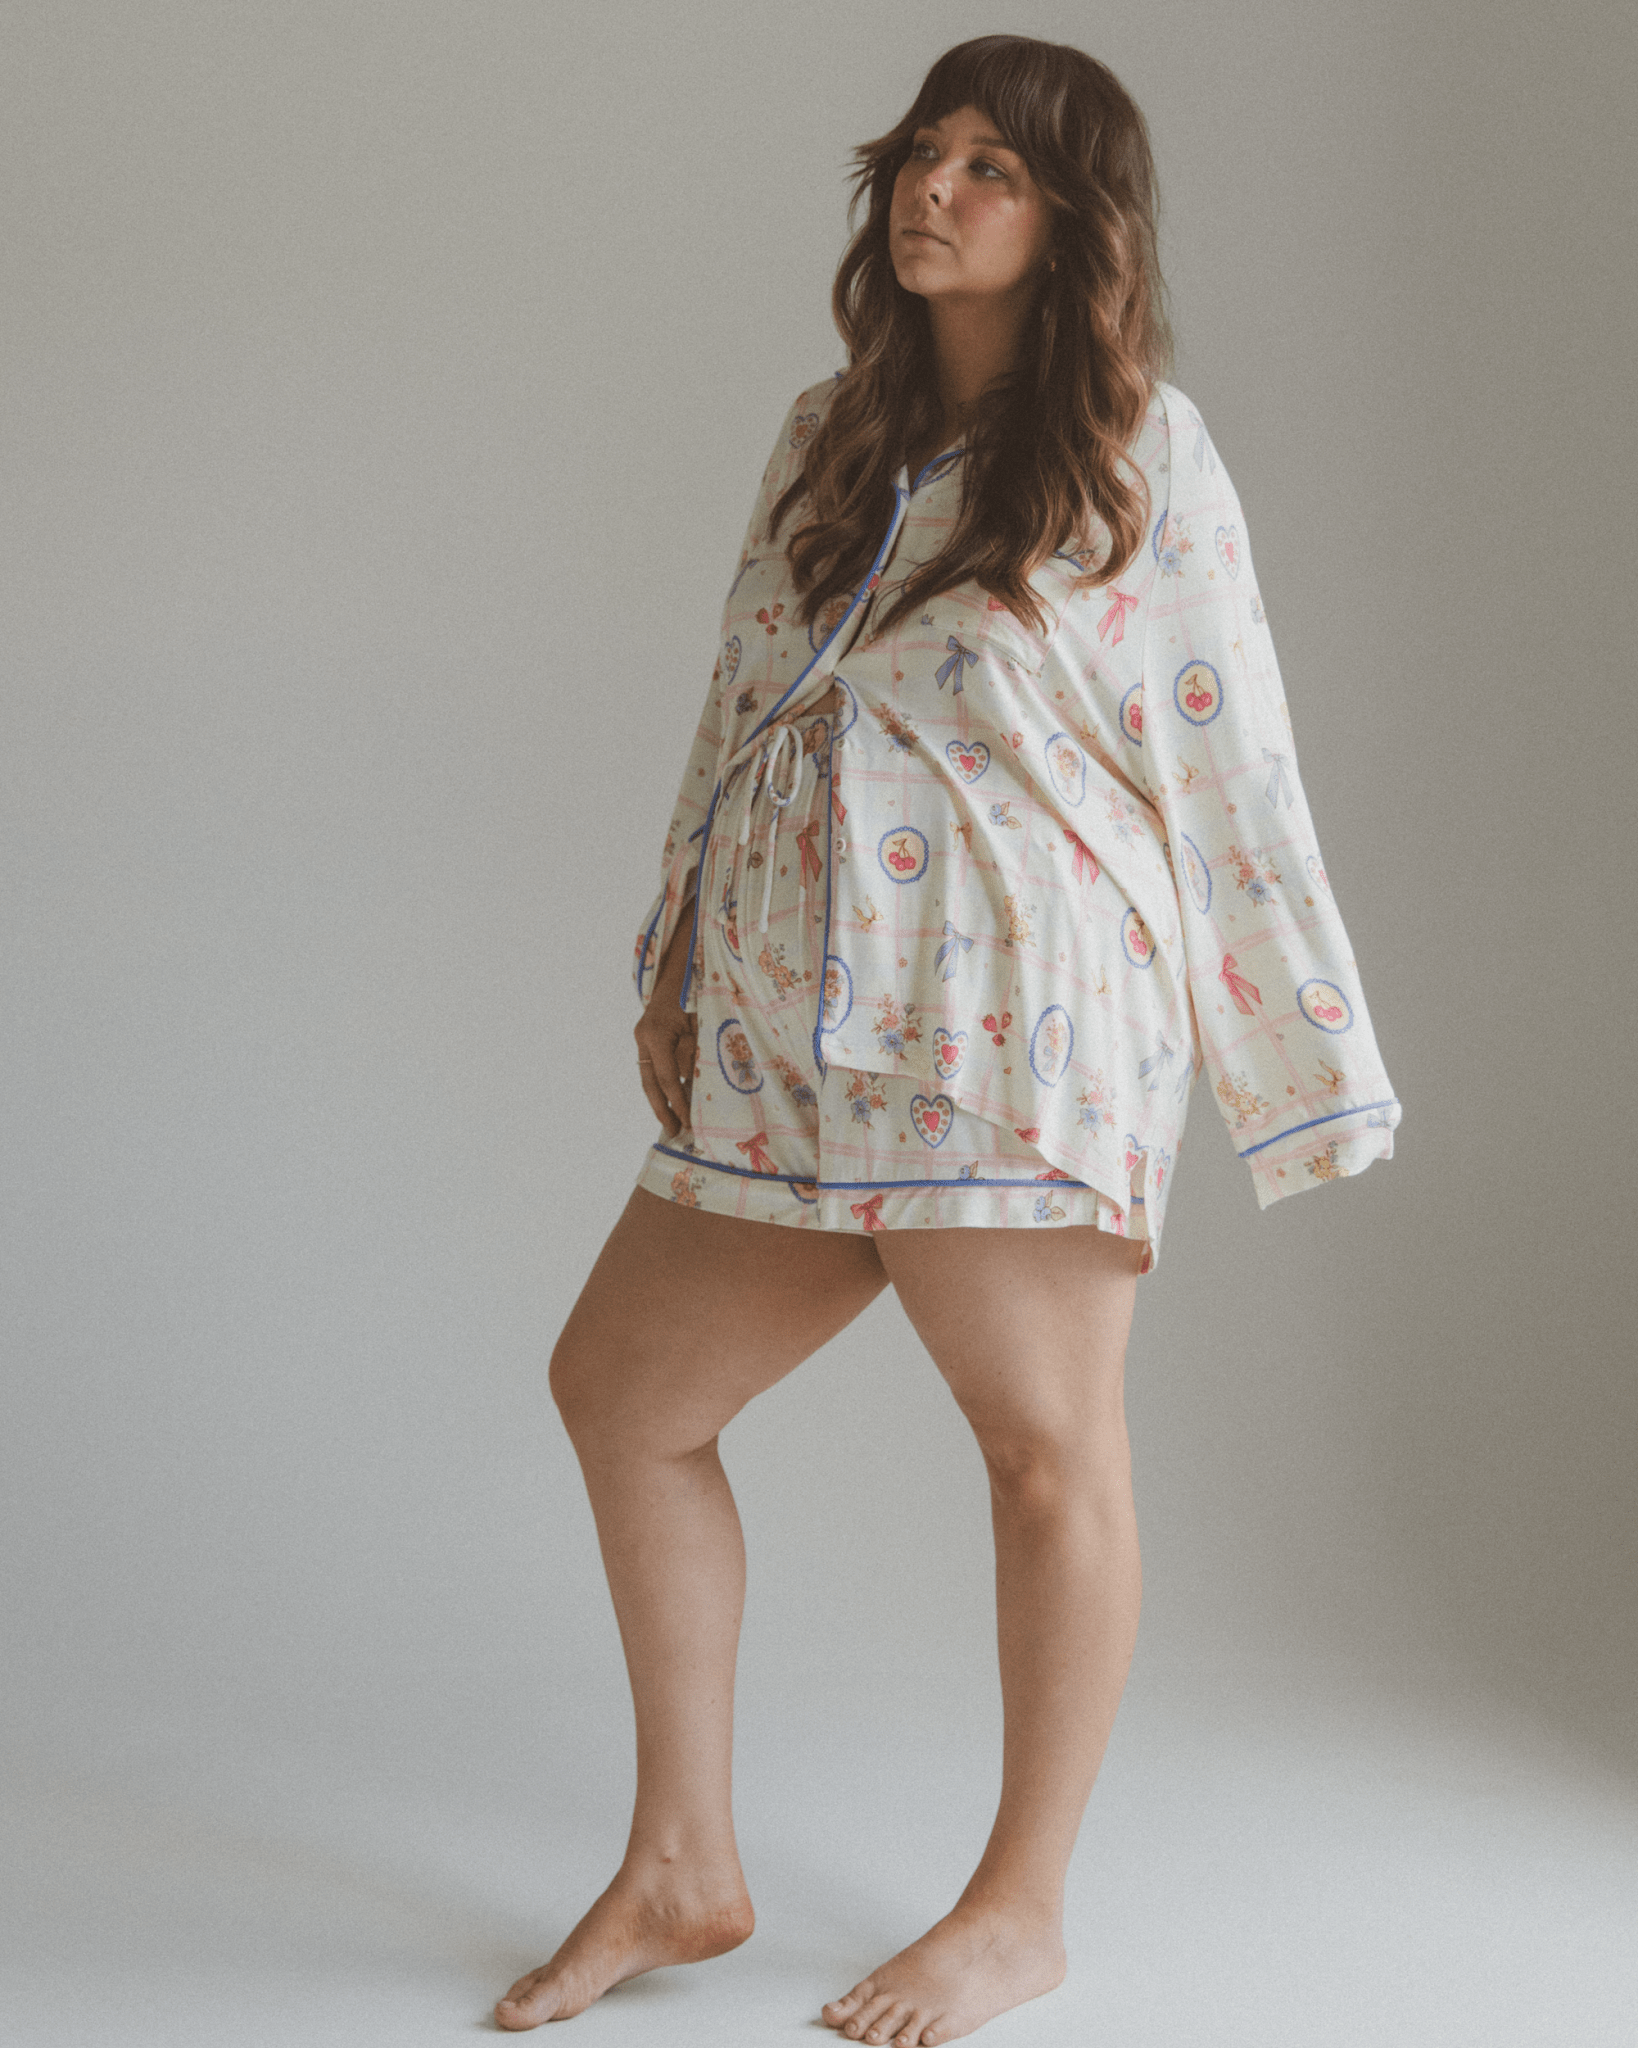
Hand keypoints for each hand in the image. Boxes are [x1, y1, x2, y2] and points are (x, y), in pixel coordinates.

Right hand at [635, 910, 697, 1137]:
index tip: (689, 1123)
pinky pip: (657, 1066)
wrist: (682, 962)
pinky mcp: (650, 1036)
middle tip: (675, 1133)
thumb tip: (695, 1085)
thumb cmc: (698, 989)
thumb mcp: (704, 1022)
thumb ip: (698, 1052)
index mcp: (656, 1034)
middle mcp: (644, 1037)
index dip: (679, 1103)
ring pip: (652, 1076)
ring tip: (676, 1122)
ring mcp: (644, 1036)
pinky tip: (677, 1099)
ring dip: (665, 1098)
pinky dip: (667, 1083)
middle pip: (651, 1083)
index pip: (668, 1078)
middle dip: (664, 1110)